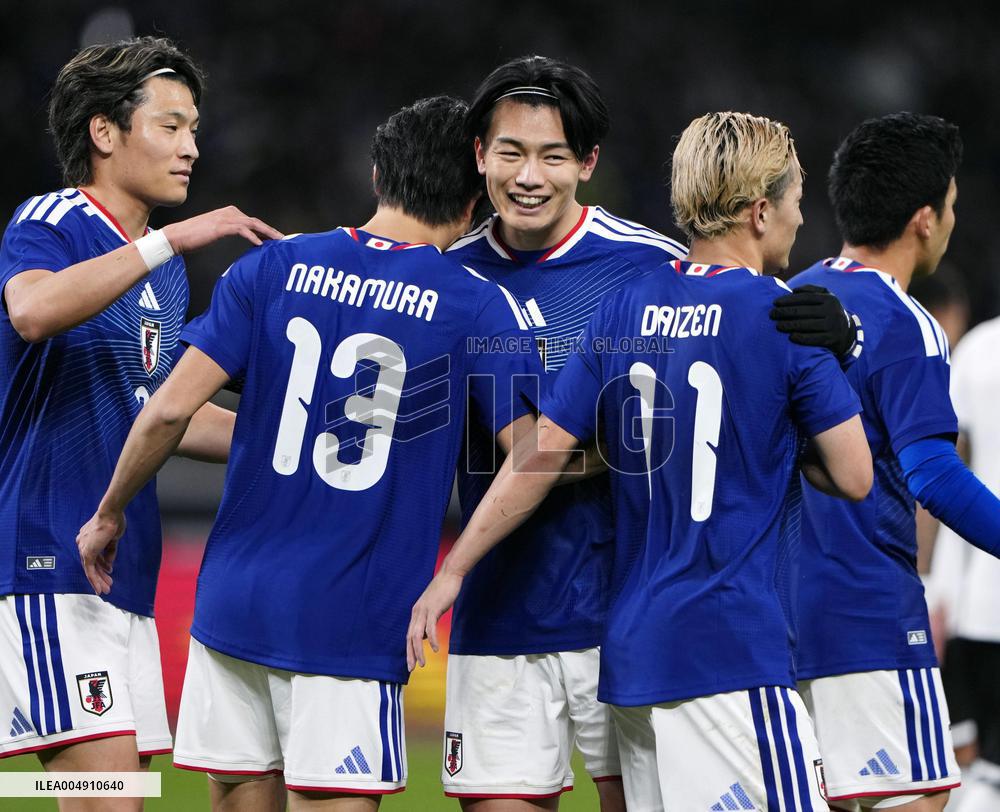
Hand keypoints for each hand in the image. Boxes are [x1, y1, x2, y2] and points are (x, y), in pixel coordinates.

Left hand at [76, 509, 125, 594]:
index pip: (93, 556)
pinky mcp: (87, 553)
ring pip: (90, 569)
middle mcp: (82, 544)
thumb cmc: (113, 521)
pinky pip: (90, 570)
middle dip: (100, 575)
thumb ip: (109, 552)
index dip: (102, 565)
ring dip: (99, 580)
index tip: (108, 572)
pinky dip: (95, 580)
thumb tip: (108, 565)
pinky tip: (101, 587)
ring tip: (106, 589)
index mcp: (87, 539)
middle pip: (91, 564)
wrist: (110, 514)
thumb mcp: (113, 539)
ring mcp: (83, 549)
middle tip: (108, 584)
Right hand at [161, 206, 282, 253]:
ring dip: (267, 233)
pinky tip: (260, 245)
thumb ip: (228, 231)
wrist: (177, 236)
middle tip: (285, 240)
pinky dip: (252, 237)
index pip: (253, 221)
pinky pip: (242, 230)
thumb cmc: (194, 237)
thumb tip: (239, 240)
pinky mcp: (221, 226)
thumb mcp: (215, 232)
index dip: (266, 230)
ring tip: (279, 242)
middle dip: (271, 231)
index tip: (277, 239)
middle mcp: (229, 212)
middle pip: (256, 222)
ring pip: (253, 224)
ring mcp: (225, 218)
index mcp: (229, 212)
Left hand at [406, 570, 463, 670]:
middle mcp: (417, 612)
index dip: (409, 650)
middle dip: (410, 654)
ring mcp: (424, 611)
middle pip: (410, 637)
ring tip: (422, 663)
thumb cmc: (443, 591)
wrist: (450, 575)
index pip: (409, 635)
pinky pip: (430, 628)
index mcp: (416, 612)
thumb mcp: (433, 608)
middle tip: (412, 668)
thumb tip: (425, 636)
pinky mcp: (434, 609)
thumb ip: (428, 620)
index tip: (411, 663)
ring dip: (419, 651)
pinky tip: (435, 649)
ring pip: (418, 635)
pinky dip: (432, 640)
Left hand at [770, 285, 858, 356]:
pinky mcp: (832, 339)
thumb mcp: (825, 298)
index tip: (775, 303)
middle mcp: (832, 311)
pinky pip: (814, 339)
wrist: (846, 333)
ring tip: (777, 326)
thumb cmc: (828, 312)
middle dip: (785, 312)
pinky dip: (802, 338)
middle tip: (772, 315)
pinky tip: (791, 337)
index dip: (788, 300)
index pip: (805, 298)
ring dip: (790, 325)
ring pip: (807, 325)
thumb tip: (794, 290)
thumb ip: (810, 290)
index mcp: (829, 299)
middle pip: (804, 311)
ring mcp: (833, 326)